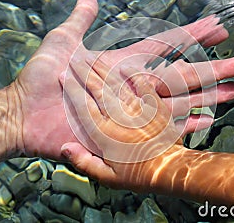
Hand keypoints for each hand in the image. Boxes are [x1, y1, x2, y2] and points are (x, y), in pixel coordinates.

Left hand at [10, 0, 233, 161]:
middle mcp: (135, 87)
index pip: (166, 45)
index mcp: (124, 64)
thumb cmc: (42, 78)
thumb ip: (80, 19)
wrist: (26, 114)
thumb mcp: (62, 41)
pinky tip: (209, 120)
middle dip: (214, 66)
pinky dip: (187, 125)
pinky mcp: (127, 132)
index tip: (216, 25)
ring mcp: (134, 110)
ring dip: (209, 95)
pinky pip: (163, 129)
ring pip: (180, 101)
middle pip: (182, 74)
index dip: (192, 34)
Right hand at [61, 55, 183, 190]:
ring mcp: (137, 110)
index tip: (63, 75)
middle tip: (75, 58)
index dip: (72, 89)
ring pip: (116, 84)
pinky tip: (125, 66)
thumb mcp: (107, 177)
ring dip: (103, 69)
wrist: (171, 170)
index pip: (83, 105)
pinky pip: (143, 86)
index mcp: (104, 133)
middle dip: (84, 72)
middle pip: (98, 89)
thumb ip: (83, 162)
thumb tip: (64, 147)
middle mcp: (119, 117)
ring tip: (92, 57)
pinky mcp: (154, 106)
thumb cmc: (138, 176)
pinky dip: (134, 75)